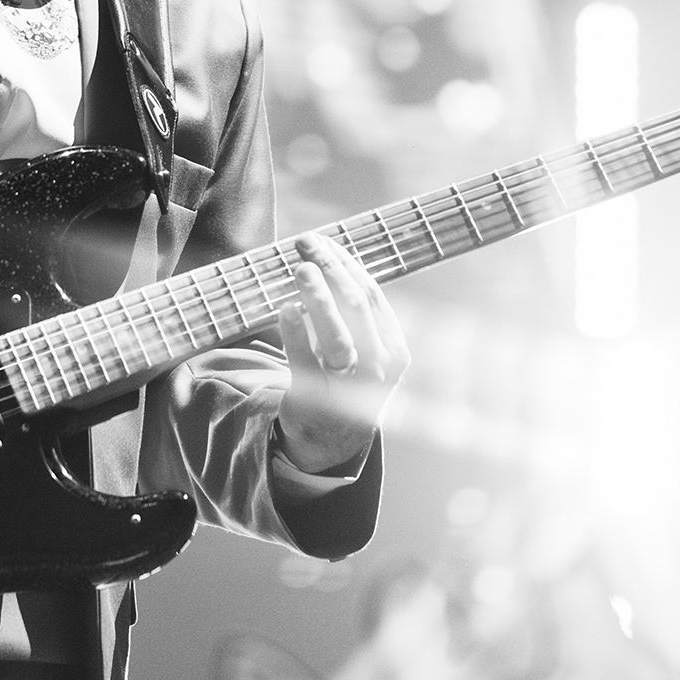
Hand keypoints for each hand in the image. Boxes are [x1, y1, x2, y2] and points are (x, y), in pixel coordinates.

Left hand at [275, 232, 410, 473]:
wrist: (333, 440)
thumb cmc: (346, 379)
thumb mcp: (364, 348)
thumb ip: (352, 309)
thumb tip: (325, 254)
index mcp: (394, 347)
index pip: (371, 294)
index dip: (346, 262)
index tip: (323, 238)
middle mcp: (379, 367)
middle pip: (356, 308)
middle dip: (330, 269)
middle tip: (306, 243)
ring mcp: (352, 387)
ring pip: (338, 338)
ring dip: (319, 299)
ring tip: (300, 270)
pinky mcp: (320, 401)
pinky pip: (307, 363)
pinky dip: (296, 334)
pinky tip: (285, 309)